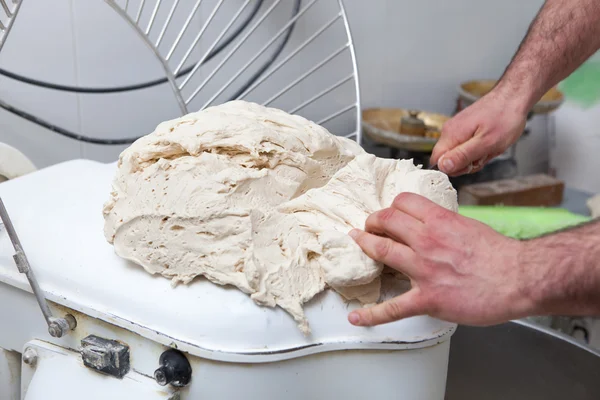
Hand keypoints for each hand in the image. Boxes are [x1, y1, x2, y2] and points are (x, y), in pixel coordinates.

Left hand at [347, 192, 535, 326]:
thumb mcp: (470, 226)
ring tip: (357, 243)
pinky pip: (393, 308)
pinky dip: (371, 314)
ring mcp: (424, 270)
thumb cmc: (501, 255)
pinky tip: (357, 316)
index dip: (391, 207)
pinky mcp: (427, 298)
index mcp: (440, 221)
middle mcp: (427, 241)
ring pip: (381, 251)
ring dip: (364, 246)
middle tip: (368, 226)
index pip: (402, 203)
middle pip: (386, 221)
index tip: (388, 214)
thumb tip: (433, 224)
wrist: (520, 279)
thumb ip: (445, 225)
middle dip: (372, 222)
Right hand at [430, 90, 527, 175]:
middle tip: (483, 155)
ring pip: (458, 154)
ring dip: (474, 156)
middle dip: (466, 163)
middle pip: (448, 160)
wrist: (512, 97)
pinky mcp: (463, 128)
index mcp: (451, 135)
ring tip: (489, 147)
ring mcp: (456, 129)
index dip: (452, 169)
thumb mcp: (487, 142)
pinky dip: (477, 149)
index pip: (437, 162)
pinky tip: (488, 142)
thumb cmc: (504, 117)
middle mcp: (449, 131)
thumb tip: (443, 167)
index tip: (469, 165)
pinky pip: (465, 146)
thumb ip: (463, 156)